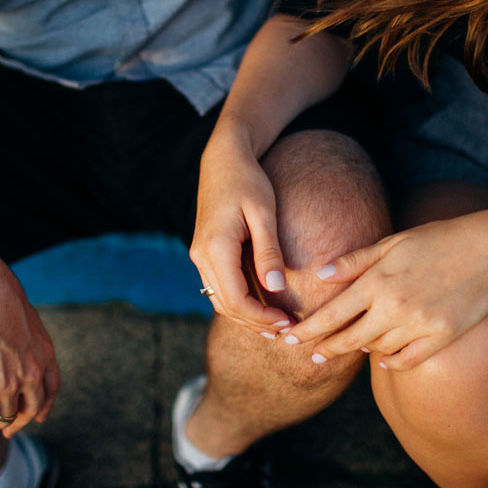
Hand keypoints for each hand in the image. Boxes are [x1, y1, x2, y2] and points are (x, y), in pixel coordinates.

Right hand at [0, 270, 60, 439]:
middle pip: (29, 409)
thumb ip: (19, 334)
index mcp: (44, 353)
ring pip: (2, 417)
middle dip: (18, 423)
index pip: (51, 388)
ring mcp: (8, 384)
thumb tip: (6, 337)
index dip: (44, 406)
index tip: (39, 416)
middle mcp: (32, 372)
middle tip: (8, 431)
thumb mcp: (19, 315)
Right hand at [189, 129, 292, 333]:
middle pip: (226, 305)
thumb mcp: (263, 213)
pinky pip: (218, 287)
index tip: (288, 321)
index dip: (262, 316)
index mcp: (216, 248)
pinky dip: (238, 302)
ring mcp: (199, 254)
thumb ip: (268, 251)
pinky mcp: (204, 252)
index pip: (236, 299)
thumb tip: (276, 288)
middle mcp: (201, 255)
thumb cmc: (248, 180)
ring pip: (219, 300)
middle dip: (256, 322)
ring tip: (276, 324)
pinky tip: (260, 305)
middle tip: (287, 329)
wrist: (223, 159)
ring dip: (246, 316)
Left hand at [284, 214, 487, 369]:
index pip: (332, 314)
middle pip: (349, 339)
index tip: (290, 339)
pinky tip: (383, 358)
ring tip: (352, 345)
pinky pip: (408, 359)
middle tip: (312, 357)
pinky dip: (391, 361)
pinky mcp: (442, 336)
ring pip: (377, 349)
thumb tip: (321, 275)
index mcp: (377, 281)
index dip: (308, 330)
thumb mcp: (392, 243)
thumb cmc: (437, 239)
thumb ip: (354, 262)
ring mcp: (419, 324)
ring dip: (361, 349)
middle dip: (326, 349)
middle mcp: (394, 306)